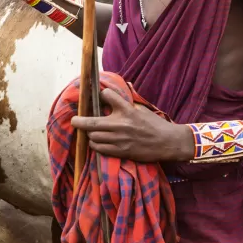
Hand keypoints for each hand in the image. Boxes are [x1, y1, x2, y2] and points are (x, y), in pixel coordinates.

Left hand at [71, 88, 187, 162]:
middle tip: (74, 120)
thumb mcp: (141, 108)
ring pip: (93, 137)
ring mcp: (119, 139)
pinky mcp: (121, 151)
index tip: (99, 95)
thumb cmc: (155, 124)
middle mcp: (120, 124)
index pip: (106, 95)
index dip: (101, 94)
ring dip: (89, 134)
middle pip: (91, 122)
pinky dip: (96, 145)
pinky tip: (97, 142)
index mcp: (127, 110)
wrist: (168, 142)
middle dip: (79, 121)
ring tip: (90, 132)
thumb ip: (127, 102)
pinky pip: (100, 149)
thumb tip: (115, 91)